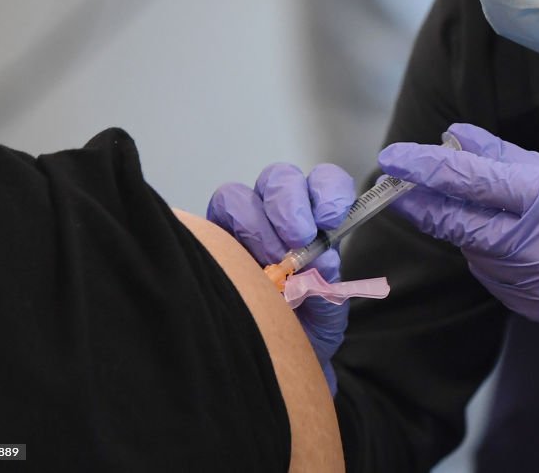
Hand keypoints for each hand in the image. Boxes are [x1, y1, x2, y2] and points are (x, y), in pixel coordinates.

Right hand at [207, 163, 354, 394]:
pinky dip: (224, 237)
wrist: (276, 361)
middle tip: (298, 241)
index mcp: (315, 221)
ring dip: (255, 225)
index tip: (331, 219)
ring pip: (237, 196)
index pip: (323, 182)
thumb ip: (328, 286)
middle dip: (289, 205)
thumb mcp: (327, 314)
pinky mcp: (210, 241)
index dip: (328, 191)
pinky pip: (208, 222)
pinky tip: (240, 264)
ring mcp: (240, 226)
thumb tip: (323, 263)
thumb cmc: (304, 329)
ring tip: (269, 262)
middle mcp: (277, 215)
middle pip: (278, 178)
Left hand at [378, 123, 538, 340]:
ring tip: (496, 214)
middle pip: (454, 224)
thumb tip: (453, 137)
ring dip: (466, 230)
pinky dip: (490, 256)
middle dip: (422, 204)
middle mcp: (531, 245)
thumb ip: (502, 155)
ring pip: (471, 251)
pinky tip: (516, 245)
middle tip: (398, 186)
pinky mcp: (529, 306)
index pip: (466, 181)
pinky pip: (491, 275)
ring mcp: (529, 282)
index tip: (391, 158)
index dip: (422, 169)